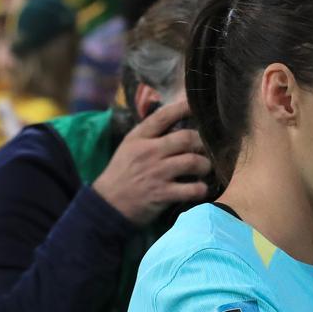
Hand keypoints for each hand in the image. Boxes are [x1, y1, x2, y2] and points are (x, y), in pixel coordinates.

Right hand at [92, 99, 210, 225]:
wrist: (107, 205)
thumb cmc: (122, 173)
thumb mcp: (129, 147)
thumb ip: (150, 134)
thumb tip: (178, 119)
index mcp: (138, 138)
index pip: (163, 116)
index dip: (182, 108)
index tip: (195, 106)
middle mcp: (148, 152)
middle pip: (187, 138)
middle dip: (202, 143)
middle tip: (205, 149)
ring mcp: (156, 173)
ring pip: (193, 161)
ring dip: (205, 165)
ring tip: (203, 169)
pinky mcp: (162, 194)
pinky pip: (192, 188)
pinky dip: (201, 189)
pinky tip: (200, 189)